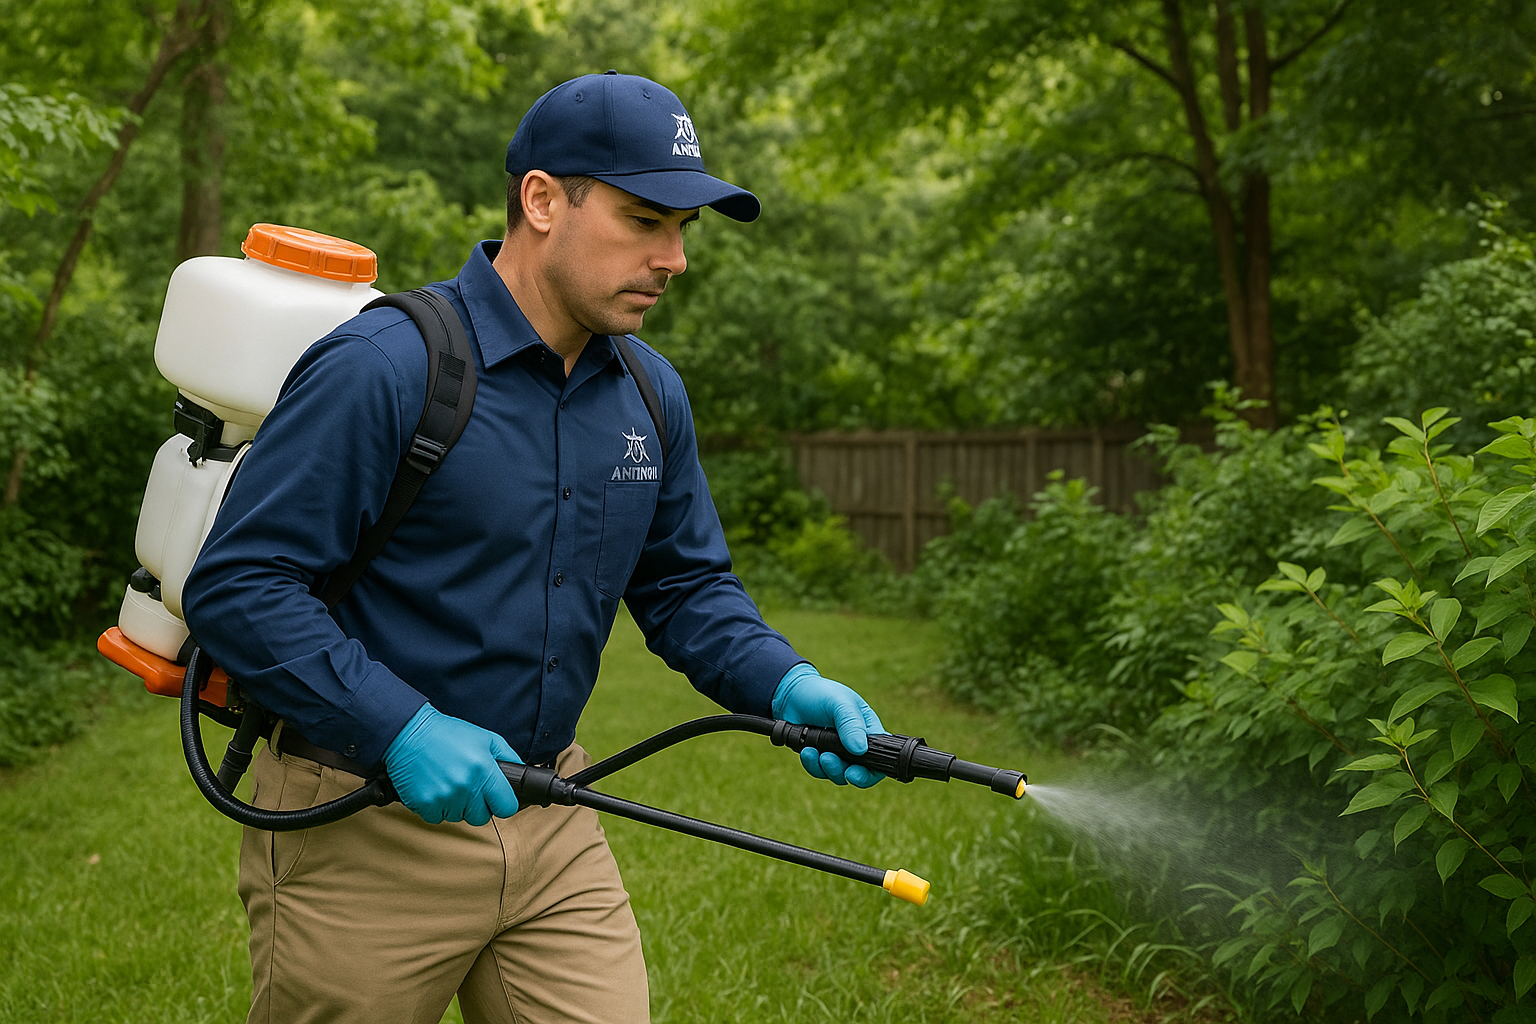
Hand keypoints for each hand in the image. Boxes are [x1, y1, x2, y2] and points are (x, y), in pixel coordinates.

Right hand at [384, 704, 520, 824]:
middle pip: (482, 817)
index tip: (497, 798)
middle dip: (478, 805)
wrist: (408, 733)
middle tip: (469, 787)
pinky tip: (435, 787)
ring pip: (459, 817)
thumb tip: (522, 774)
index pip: (506, 807)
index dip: (503, 803)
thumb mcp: (485, 738)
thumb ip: (508, 757)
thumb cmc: (447, 734)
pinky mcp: (425, 805)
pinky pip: (438, 818)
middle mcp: (466, 786)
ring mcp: (445, 798)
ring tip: (449, 782)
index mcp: (484, 769)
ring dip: (457, 806)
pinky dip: (437, 807)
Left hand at [771, 663, 885, 787]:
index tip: (855, 772)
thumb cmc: (823, 694)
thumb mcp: (840, 703)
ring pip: (838, 774)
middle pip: (860, 772)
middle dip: (847, 773)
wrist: (792, 695)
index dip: (872, 771)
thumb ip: (851, 724)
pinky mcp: (820, 757)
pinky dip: (812, 764)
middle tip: (836, 766)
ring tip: (815, 752)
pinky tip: (807, 751)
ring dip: (828, 768)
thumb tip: (860, 749)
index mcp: (868, 731)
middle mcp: (855, 745)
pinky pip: (819, 771)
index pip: (880, 756)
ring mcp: (837, 753)